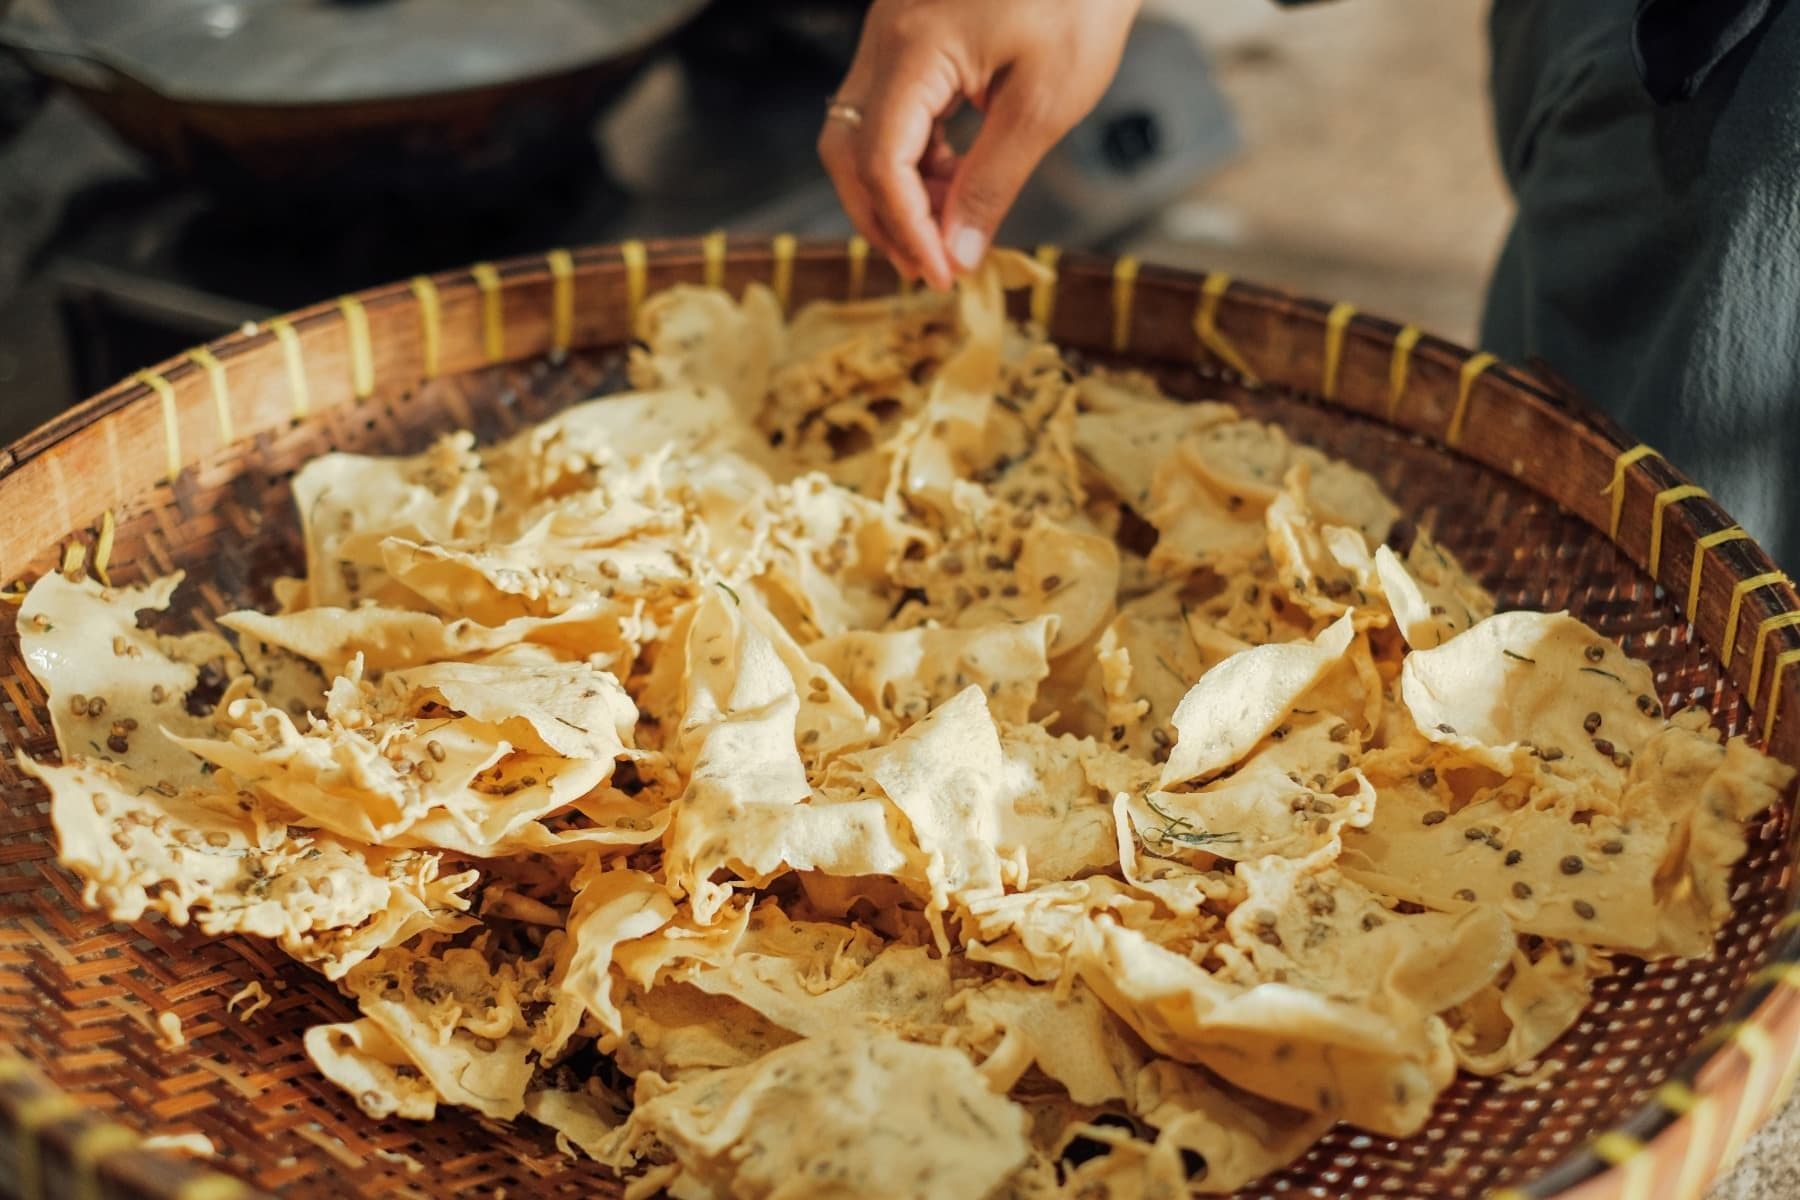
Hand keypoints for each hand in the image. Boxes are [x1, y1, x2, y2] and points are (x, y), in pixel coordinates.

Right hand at [819, 0, 1140, 289]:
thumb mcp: (1046, 103)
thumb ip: (993, 182)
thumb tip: (959, 253)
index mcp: (914, 50)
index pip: (879, 162)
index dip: (906, 229)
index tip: (942, 274)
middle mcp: (885, 38)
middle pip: (848, 150)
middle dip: (884, 218)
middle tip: (931, 266)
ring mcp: (891, 32)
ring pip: (862, 134)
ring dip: (897, 192)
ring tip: (948, 230)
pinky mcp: (910, 34)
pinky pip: (890, 111)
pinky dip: (913, 158)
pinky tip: (954, 182)